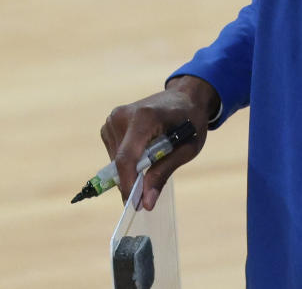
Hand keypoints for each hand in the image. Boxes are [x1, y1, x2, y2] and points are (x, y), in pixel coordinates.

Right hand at [100, 75, 217, 208]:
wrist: (185, 97)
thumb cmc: (191, 121)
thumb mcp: (187, 148)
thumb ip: (164, 173)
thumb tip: (146, 203)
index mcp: (145, 117)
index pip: (126, 157)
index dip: (127, 184)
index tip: (134, 204)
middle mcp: (123, 115)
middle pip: (120, 161)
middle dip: (132, 181)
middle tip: (151, 190)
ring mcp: (114, 117)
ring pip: (115, 160)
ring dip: (131, 169)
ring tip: (155, 158)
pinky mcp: (110, 122)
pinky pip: (114, 153)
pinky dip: (128, 160)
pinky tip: (145, 151)